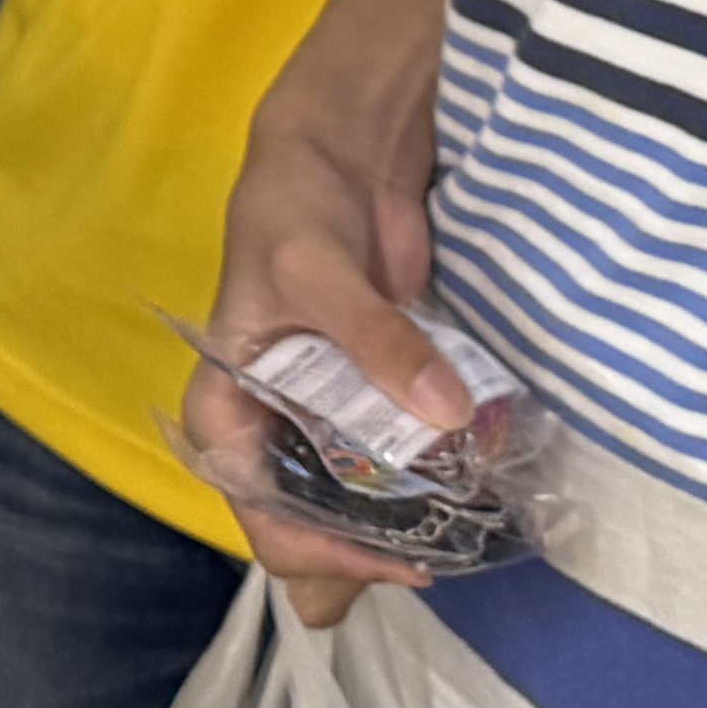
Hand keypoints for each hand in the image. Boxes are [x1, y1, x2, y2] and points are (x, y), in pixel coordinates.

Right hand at [191, 104, 464, 626]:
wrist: (338, 150)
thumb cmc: (291, 208)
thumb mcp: (316, 271)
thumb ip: (376, 342)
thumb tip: (444, 413)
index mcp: (227, 413)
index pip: (262, 513)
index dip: (321, 552)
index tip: (395, 556)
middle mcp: (272, 428)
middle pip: (308, 524)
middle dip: (367, 554)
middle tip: (438, 557)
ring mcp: (328, 416)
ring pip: (358, 501)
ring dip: (406, 521)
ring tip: (466, 530)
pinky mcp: (378, 394)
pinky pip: (402, 454)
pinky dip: (435, 474)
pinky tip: (479, 482)